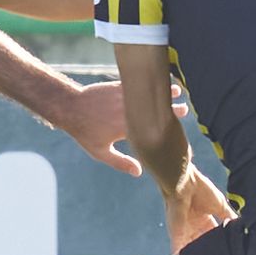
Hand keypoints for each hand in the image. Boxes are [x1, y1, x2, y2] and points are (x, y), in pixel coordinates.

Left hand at [56, 79, 188, 177]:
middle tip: (185, 109)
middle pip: (153, 109)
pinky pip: (137, 84)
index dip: (166, 127)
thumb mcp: (100, 152)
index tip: (177, 129)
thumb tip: (140, 172)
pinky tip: (155, 82)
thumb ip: (120, 162)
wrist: (70, 107)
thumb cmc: (85, 132)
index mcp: (126, 128)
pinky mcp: (118, 86)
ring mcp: (123, 97)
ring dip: (161, 92)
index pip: (151, 128)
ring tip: (176, 90)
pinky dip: (148, 83)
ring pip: (147, 94)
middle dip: (170, 109)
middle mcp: (127, 111)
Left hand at [164, 167, 235, 253]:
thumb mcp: (220, 206)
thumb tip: (244, 227)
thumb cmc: (201, 191)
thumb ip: (230, 217)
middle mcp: (193, 227)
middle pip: (203, 245)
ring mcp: (184, 232)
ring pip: (192, 250)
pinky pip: (178, 251)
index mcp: (203, 220)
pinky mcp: (176, 235)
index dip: (219, 245)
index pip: (213, 237)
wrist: (184, 183)